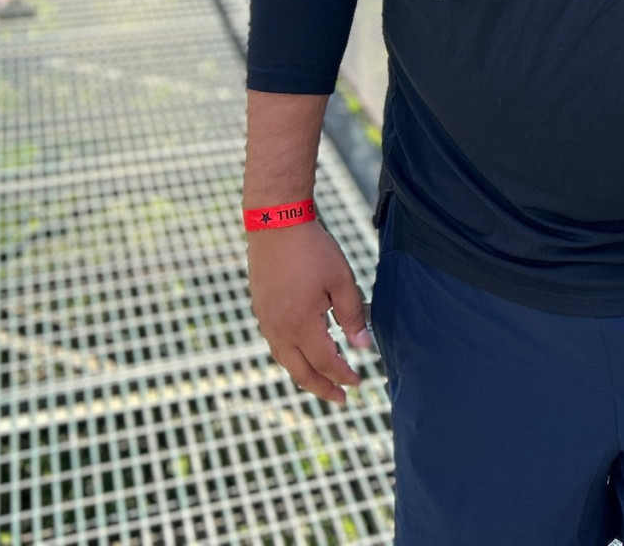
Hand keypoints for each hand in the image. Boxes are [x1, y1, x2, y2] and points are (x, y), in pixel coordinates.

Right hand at [247, 222, 374, 402]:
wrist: (275, 224)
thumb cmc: (312, 250)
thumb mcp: (341, 280)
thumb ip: (352, 316)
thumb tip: (362, 347)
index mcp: (301, 325)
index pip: (327, 362)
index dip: (344, 376)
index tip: (359, 384)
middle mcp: (279, 330)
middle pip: (301, 372)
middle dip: (323, 388)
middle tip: (341, 399)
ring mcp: (266, 321)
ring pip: (286, 361)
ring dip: (306, 375)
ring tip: (324, 381)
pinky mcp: (261, 310)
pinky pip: (276, 345)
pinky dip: (292, 358)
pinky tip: (304, 354)